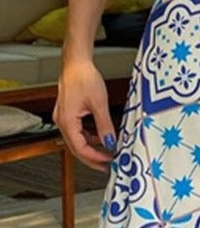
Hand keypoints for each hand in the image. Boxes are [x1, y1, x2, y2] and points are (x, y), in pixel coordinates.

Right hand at [52, 56, 116, 171]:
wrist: (76, 62)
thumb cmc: (83, 77)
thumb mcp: (99, 103)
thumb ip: (104, 125)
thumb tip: (110, 142)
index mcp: (67, 122)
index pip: (79, 149)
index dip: (94, 157)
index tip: (108, 162)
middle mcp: (62, 122)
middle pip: (76, 148)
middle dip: (92, 157)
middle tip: (107, 164)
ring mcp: (64, 118)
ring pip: (76, 140)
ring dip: (91, 148)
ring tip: (106, 153)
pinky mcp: (68, 113)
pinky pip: (77, 131)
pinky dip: (88, 137)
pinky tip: (99, 137)